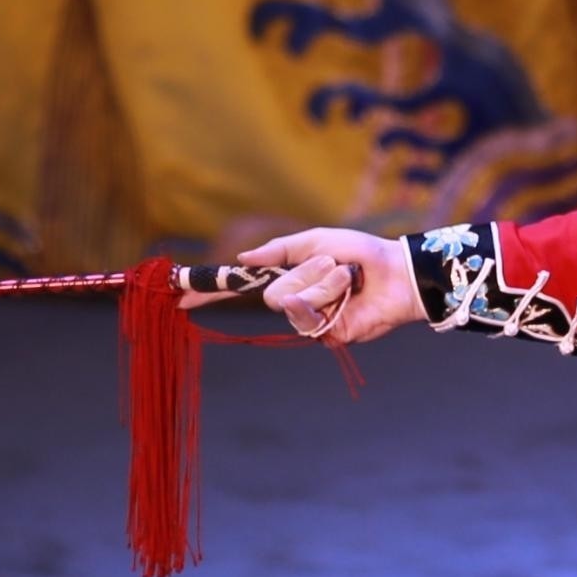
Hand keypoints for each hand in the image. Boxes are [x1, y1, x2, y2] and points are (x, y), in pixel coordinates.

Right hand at [202, 226, 423, 344]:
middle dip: (302, 275)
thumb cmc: (360, 253)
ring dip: (321, 283)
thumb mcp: (315, 241)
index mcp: (287, 278)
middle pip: (270, 295)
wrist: (395, 273)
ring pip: (290, 304)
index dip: (212, 293)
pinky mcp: (326, 334)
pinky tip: (349, 293)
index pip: (241, 289)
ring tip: (347, 278)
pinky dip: (328, 296)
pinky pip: (309, 316)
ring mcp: (309, 320)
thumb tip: (241, 259)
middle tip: (332, 266)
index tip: (181, 296)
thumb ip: (277, 250)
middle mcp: (293, 301)